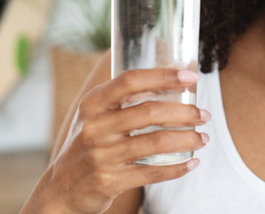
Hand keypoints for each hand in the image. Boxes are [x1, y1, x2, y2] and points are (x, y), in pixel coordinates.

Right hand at [44, 68, 209, 213]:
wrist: (61, 190)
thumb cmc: (89, 144)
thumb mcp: (98, 116)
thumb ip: (127, 97)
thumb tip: (174, 75)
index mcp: (94, 104)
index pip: (130, 81)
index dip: (163, 76)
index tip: (191, 77)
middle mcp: (95, 127)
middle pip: (149, 112)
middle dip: (184, 112)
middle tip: (203, 115)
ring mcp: (101, 155)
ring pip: (155, 143)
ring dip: (186, 139)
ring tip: (202, 138)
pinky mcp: (109, 181)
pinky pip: (152, 172)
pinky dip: (177, 168)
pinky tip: (191, 162)